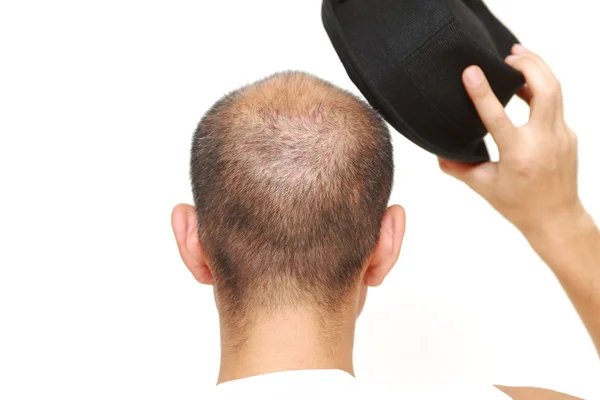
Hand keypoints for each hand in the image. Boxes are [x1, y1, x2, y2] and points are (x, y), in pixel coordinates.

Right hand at [439, 45, 583, 241]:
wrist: (556, 218)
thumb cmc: (518, 205)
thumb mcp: (482, 187)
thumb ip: (458, 167)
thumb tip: (437, 151)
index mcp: (518, 155)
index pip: (498, 117)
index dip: (482, 92)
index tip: (471, 71)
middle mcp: (543, 141)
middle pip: (546, 89)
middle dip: (529, 65)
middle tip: (508, 54)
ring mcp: (560, 136)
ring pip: (556, 91)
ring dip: (538, 69)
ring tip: (518, 57)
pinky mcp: (567, 135)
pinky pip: (555, 105)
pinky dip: (541, 89)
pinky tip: (526, 85)